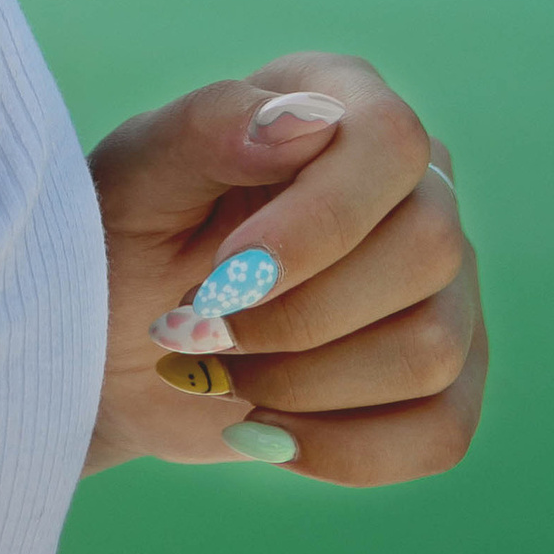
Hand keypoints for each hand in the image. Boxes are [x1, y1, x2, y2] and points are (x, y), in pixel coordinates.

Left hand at [82, 51, 484, 484]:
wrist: (111, 345)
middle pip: (429, 249)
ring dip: (305, 384)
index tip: (225, 275)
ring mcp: (441, 287)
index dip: (318, 222)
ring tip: (222, 369)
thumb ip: (210, 127)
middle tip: (201, 326)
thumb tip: (308, 122)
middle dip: (298, 315)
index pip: (392, 142)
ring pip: (432, 348)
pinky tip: (265, 433)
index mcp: (344, 102)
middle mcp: (414, 186)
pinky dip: (344, 450)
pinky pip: (441, 432)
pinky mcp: (442, 383)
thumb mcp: (138, 173)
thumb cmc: (124, 234)